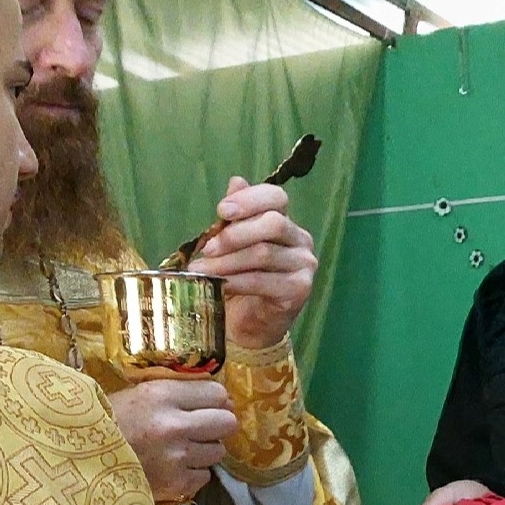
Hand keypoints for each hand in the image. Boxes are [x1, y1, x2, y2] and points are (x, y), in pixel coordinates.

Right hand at [107, 377, 234, 500]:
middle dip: (218, 425)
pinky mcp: (175, 484)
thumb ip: (177, 394)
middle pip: (228, 423)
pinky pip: (204, 476)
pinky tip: (172, 467)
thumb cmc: (106, 422)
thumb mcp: (138, 394)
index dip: (217, 401)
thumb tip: (223, 400)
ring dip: (204, 450)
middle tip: (202, 429)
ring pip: (218, 452)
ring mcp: (177, 457)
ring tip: (180, 449)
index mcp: (162, 395)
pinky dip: (192, 473)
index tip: (209, 406)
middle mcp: (174, 425)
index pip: (217, 394)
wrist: (76, 460)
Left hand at [188, 176, 317, 349]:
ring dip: (227, 262)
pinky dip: (237, 282)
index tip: (222, 210)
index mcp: (285, 222)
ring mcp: (304, 265)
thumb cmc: (240, 279)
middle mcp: (300, 241)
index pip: (276, 198)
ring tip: (200, 270)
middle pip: (273, 223)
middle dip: (235, 234)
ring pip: (264, 254)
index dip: (250, 199)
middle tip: (207, 247)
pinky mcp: (300, 290)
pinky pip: (264, 281)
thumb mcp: (232, 245)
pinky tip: (219, 285)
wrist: (250, 323)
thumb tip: (236, 181)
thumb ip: (235, 218)